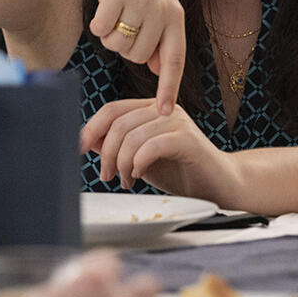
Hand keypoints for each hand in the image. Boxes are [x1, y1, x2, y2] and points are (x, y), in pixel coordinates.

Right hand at [71, 0, 184, 113]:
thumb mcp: (152, 8)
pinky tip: (101, 5)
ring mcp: (141, 0)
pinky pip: (101, 30)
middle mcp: (162, 8)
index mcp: (174, 16)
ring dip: (109, 36)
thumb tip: (159, 69)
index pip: (174, 60)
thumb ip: (157, 37)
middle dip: (124, 47)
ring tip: (113, 12)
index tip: (164, 113)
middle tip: (122, 22)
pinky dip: (96, 24)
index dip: (168, 88)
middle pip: (137, 57)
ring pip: (118, 46)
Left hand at [79, 98, 236, 203]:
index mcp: (151, 110)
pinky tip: (139, 175)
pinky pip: (152, 145)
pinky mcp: (188, 139)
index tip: (78, 149)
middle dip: (105, 153)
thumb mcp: (140, 160)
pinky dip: (139, 163)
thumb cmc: (181, 173)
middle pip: (119, 123)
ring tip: (126, 181)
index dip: (91, 129)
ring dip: (122, 163)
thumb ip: (118, 148)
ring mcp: (177, 122)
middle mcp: (164, 109)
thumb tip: (87, 141)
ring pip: (133, 135)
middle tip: (106, 176)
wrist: (219, 186)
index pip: (112, 110)